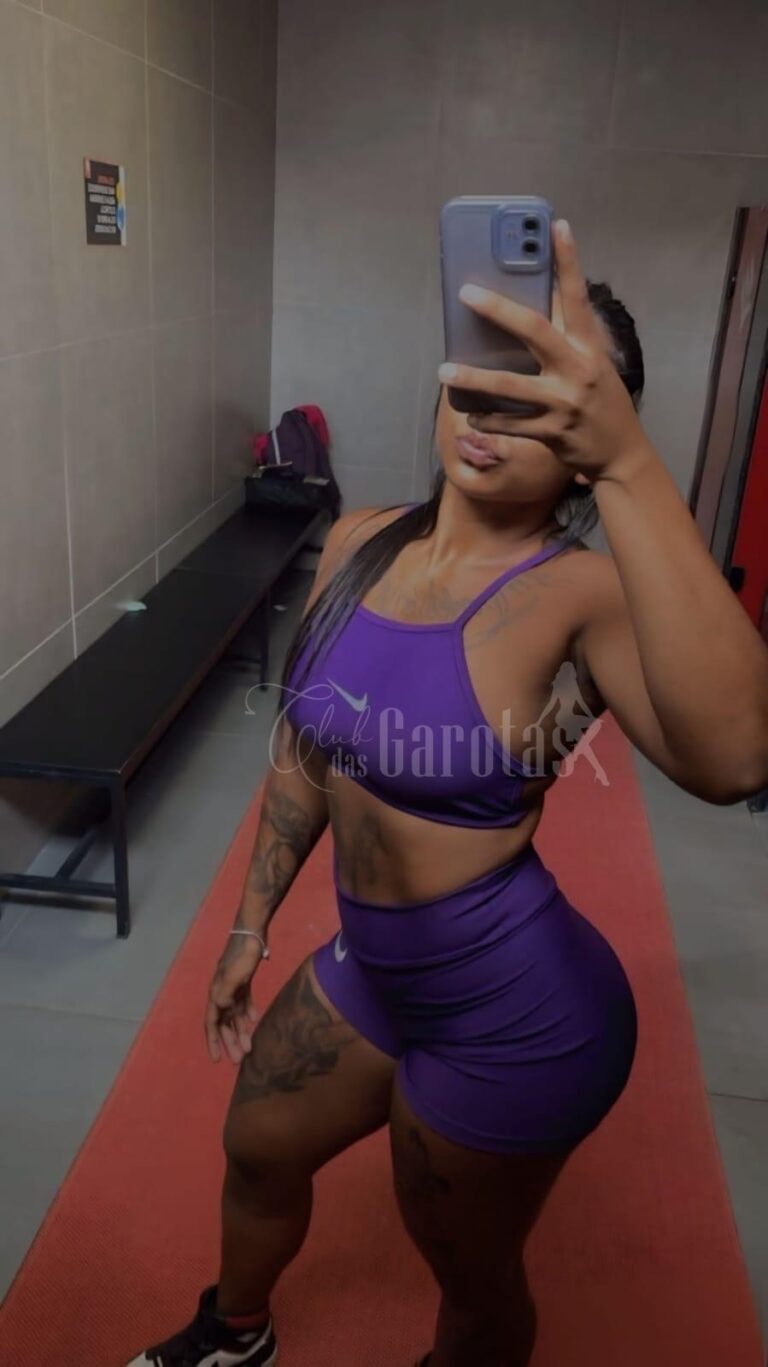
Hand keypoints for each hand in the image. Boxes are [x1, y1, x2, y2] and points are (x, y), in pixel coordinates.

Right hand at [204, 934, 263, 1063]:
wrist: (252, 932)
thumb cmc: (243, 954)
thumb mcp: (235, 974)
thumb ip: (227, 992)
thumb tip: (219, 1008)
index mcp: (216, 993)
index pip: (212, 1023)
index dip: (213, 1041)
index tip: (217, 1060)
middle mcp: (222, 992)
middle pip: (224, 1023)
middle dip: (230, 1042)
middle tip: (239, 1060)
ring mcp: (233, 986)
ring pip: (234, 1014)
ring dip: (240, 1031)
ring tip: (249, 1047)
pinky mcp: (244, 980)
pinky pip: (243, 1001)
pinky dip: (247, 1012)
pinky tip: (254, 1020)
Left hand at [437, 219, 652, 483]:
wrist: (621, 453)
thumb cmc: (600, 401)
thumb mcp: (593, 364)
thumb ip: (565, 339)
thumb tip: (525, 311)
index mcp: (589, 347)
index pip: (577, 297)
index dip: (568, 261)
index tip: (555, 226)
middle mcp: (577, 370)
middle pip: (535, 331)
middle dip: (499, 310)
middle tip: (467, 293)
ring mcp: (564, 403)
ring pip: (510, 387)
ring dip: (474, 379)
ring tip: (444, 371)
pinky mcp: (552, 432)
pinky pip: (510, 424)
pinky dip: (486, 419)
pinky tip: (470, 413)